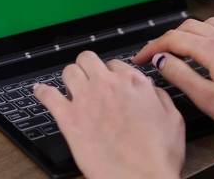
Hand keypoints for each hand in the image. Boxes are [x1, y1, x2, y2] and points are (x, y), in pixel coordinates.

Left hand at [33, 51, 184, 178]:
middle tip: (89, 77)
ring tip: (71, 86)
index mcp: (132, 83)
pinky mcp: (68, 119)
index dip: (112, 73)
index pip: (115, 64)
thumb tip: (148, 86)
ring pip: (68, 71)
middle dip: (88, 66)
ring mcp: (85, 100)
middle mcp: (107, 86)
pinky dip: (42, 92)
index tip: (110, 81)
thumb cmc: (157, 155)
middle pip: (88, 59)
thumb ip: (159, 95)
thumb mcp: (173, 119)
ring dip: (70, 76)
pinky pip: (48, 96)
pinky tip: (40, 91)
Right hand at [133, 17, 213, 142]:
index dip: (151, 48)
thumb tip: (161, 60)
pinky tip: (204, 45)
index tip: (140, 58)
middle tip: (153, 55)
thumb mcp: (209, 100)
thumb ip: (181, 75)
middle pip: (186, 27)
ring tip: (175, 49)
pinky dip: (204, 33)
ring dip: (184, 33)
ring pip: (203, 24)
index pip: (172, 40)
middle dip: (164, 40)